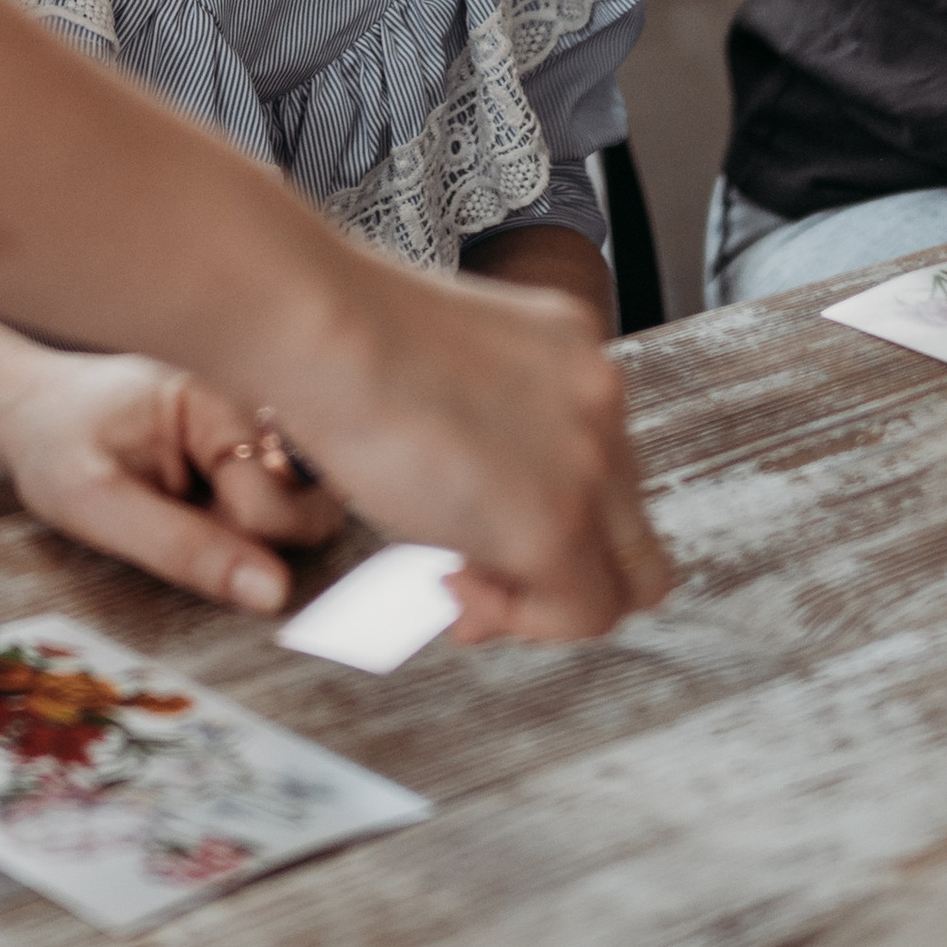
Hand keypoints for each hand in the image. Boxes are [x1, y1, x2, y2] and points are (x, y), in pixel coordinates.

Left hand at [0, 351, 344, 613]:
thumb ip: (182, 546)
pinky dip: (232, 540)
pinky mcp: (230, 471)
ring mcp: (240, 447)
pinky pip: (262, 519)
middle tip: (178, 535)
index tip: (180, 547)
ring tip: (170, 525)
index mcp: (213, 409)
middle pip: (303, 509)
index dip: (241, 546)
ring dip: (244, 545)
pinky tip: (181, 526)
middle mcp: (241, 423)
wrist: (20, 410)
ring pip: (292, 519)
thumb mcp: (96, 503)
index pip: (273, 502)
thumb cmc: (51, 445)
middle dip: (255, 545)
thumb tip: (273, 594)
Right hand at [288, 244, 669, 641]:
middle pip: (626, 527)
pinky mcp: (561, 524)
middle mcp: (602, 399)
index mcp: (573, 351)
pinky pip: (584, 615)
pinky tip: (450, 580)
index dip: (548, 515)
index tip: (477, 531)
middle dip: (553, 569)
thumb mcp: (441, 370)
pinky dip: (521, 620)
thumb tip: (477, 503)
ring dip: (538, 600)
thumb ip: (484, 427)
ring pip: (623, 580)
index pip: (599, 465)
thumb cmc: (343, 335)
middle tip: (469, 579)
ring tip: (453, 581)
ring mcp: (592, 461)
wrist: (320, 326)